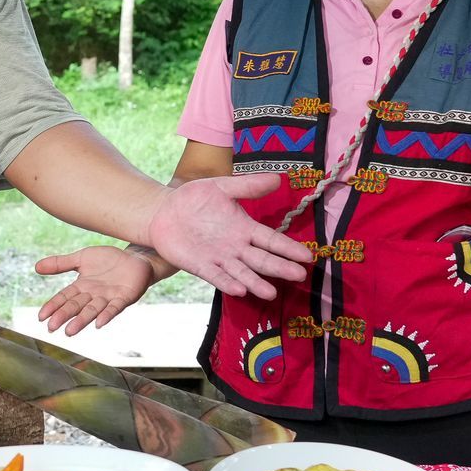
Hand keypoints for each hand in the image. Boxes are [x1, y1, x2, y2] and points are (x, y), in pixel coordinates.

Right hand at [34, 246, 154, 335]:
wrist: (135, 258)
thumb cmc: (108, 260)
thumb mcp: (81, 258)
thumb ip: (60, 263)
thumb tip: (36, 267)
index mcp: (82, 287)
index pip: (64, 297)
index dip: (53, 306)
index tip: (41, 317)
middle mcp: (93, 295)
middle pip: (76, 306)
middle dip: (64, 316)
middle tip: (51, 327)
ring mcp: (108, 298)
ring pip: (92, 310)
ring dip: (81, 321)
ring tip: (69, 331)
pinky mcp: (124, 297)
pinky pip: (114, 308)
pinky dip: (107, 315)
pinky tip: (99, 323)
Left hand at [143, 174, 312, 300]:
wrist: (163, 211)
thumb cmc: (194, 198)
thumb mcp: (221, 187)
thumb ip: (248, 186)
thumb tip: (278, 178)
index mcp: (244, 228)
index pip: (271, 240)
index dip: (288, 248)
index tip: (307, 256)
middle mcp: (236, 247)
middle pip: (262, 259)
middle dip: (280, 267)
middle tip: (299, 275)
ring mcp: (219, 258)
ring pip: (242, 272)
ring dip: (256, 282)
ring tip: (271, 292)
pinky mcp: (201, 266)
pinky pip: (217, 276)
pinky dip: (228, 283)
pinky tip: (240, 291)